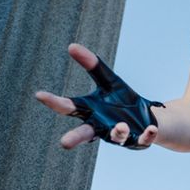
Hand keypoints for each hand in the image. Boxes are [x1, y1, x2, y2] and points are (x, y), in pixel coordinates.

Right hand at [36, 44, 162, 149]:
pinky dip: (146, 135)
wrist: (150, 118)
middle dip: (75, 138)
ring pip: (116, 137)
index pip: (69, 107)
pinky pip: (143, 139)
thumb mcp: (109, 81)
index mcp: (91, 112)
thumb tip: (71, 46)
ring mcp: (121, 136)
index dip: (55, 102)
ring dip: (117, 132)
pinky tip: (150, 128)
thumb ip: (92, 66)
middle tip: (64, 143)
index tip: (39, 94)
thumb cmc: (123, 101)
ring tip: (120, 125)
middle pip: (85, 134)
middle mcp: (102, 127)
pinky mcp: (140, 140)